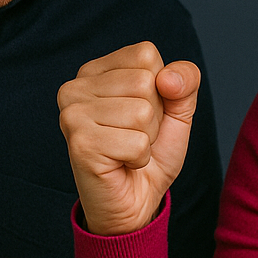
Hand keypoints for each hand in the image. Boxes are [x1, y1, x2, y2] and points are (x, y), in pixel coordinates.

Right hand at [57, 42, 199, 235]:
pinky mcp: (80, 143)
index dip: (160, 87)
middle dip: (154, 116)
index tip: (143, 113)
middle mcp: (76, 86)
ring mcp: (72, 114)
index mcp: (95, 70)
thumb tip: (166, 78)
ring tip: (127, 150)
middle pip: (145, 82)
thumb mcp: (178, 110)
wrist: (135, 203)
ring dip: (146, 139)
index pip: (146, 54)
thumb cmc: (151, 153)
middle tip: (135, 136)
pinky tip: (122, 164)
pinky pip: (137, 143)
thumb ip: (184, 81)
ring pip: (141, 112)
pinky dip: (139, 159)